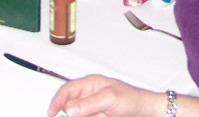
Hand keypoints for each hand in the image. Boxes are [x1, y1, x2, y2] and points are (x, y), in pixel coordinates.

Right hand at [47, 75, 166, 116]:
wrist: (147, 112)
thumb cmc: (133, 99)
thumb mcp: (109, 99)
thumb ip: (89, 104)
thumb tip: (69, 109)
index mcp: (90, 85)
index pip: (67, 91)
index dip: (57, 101)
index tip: (51, 113)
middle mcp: (89, 97)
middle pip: (69, 105)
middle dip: (62, 113)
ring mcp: (93, 110)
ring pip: (76, 114)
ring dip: (72, 116)